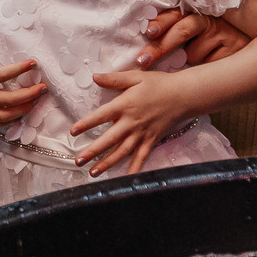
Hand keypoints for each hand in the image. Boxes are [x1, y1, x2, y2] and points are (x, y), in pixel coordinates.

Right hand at [0, 42, 47, 127]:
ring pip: (4, 116)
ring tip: (35, 102)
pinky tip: (16, 116)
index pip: (2, 76)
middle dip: (30, 95)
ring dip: (22, 111)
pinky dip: (6, 122)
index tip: (34, 63)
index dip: (20, 69)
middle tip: (43, 87)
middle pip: (9, 101)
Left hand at [70, 67, 199, 176]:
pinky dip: (134, 169)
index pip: (101, 116)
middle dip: (92, 152)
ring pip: (122, 152)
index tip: (73, 132)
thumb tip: (94, 77)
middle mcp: (131, 122)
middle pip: (109, 140)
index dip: (86, 124)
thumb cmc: (159, 84)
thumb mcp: (136, 76)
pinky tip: (125, 179)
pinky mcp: (152, 140)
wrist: (184, 95)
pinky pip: (141, 157)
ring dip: (107, 163)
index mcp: (125, 105)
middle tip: (78, 161)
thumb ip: (114, 79)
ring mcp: (142, 134)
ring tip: (93, 173)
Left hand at [138, 8, 250, 67]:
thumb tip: (146, 46)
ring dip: (191, 59)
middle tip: (143, 60)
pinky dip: (206, 67)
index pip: (175, 15)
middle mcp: (209, 19)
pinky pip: (209, 63)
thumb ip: (175, 32)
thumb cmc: (214, 42)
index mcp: (195, 13)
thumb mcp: (195, 34)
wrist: (252, 45)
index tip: (149, 32)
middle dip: (160, 47)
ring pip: (194, 52)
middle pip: (182, 30)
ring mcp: (223, 32)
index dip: (161, 22)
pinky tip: (214, 63)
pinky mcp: (234, 46)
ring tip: (201, 58)